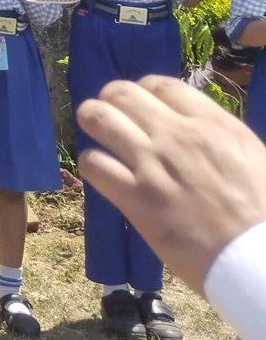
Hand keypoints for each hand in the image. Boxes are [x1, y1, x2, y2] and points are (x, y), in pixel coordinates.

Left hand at [77, 76, 265, 294]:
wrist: (256, 255)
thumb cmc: (263, 210)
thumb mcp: (250, 156)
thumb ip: (215, 137)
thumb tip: (189, 127)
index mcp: (213, 124)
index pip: (161, 85)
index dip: (144, 91)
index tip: (141, 106)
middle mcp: (177, 135)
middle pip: (122, 93)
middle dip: (110, 100)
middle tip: (112, 117)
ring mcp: (152, 164)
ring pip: (98, 118)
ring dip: (92, 123)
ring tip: (98, 136)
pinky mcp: (134, 197)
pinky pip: (93, 163)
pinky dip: (91, 163)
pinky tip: (102, 173)